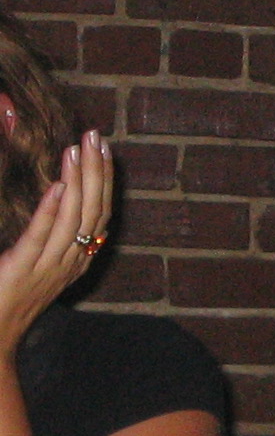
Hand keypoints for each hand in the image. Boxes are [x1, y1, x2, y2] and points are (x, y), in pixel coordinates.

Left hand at [0, 131, 112, 358]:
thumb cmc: (8, 298)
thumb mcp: (38, 263)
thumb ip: (48, 234)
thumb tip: (58, 198)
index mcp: (77, 259)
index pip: (100, 213)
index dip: (104, 179)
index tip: (103, 148)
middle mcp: (71, 261)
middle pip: (93, 211)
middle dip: (96, 171)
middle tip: (95, 137)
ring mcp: (49, 267)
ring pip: (74, 219)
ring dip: (78, 181)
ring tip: (77, 150)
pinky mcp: (22, 270)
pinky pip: (41, 237)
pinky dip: (51, 211)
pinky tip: (57, 187)